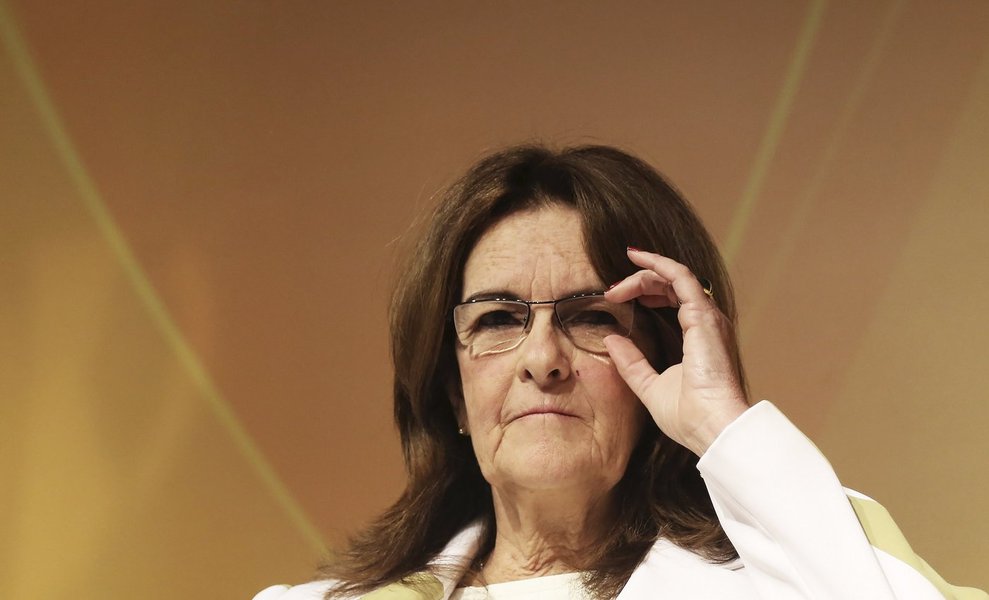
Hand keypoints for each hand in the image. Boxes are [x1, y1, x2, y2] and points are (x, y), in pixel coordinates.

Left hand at [603, 248, 748, 455]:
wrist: (711, 426)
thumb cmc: (689, 415)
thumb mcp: (650, 385)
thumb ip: (631, 363)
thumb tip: (611, 339)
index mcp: (697, 336)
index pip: (672, 299)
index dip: (645, 291)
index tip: (616, 297)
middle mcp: (705, 321)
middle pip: (671, 285)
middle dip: (639, 282)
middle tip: (611, 292)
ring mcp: (706, 317)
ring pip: (674, 277)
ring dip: (643, 274)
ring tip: (616, 286)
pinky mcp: (702, 315)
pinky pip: (680, 277)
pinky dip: (658, 264)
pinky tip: (637, 259)